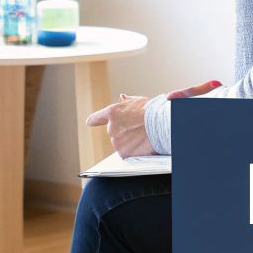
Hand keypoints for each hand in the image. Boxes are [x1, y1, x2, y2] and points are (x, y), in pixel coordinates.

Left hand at [87, 80, 221, 158]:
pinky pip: (127, 155)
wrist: (162, 124)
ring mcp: (116, 141)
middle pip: (114, 133)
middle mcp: (111, 127)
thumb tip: (122, 97)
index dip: (94, 121)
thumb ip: (128, 102)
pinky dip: (135, 153)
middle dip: (124, 133)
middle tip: (139, 131)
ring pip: (122, 145)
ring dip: (130, 143)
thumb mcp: (140, 102)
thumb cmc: (154, 111)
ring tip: (144, 137)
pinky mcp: (123, 154)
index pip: (96, 118)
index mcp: (113, 112)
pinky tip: (144, 147)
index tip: (91, 122)